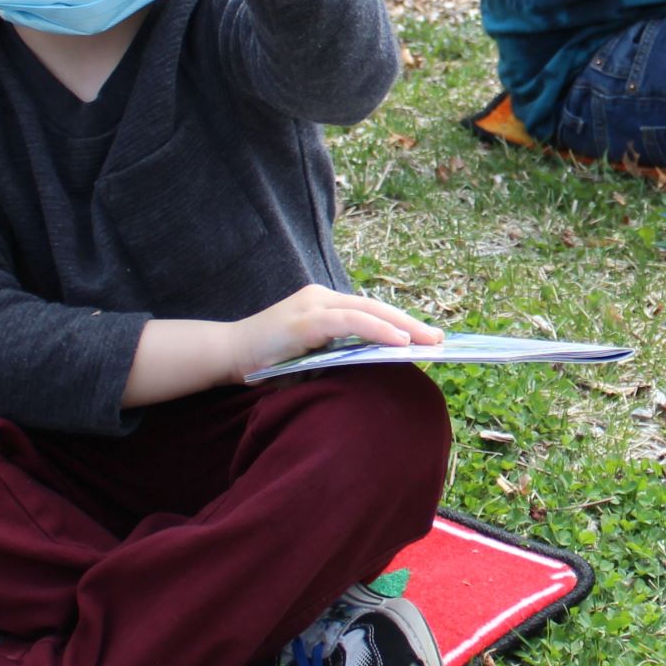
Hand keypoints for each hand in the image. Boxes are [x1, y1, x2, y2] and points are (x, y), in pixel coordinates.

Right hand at [230, 284, 441, 375]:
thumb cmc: (267, 362)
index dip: (399, 322)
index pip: (369, 311)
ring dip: (401, 326)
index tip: (427, 338)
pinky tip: (398, 341)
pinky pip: (349, 321)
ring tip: (428, 342)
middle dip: (410, 323)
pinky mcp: (304, 320)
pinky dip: (377, 330)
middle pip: (375, 306)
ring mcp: (312, 305)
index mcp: (324, 305)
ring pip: (367, 310)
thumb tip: (376, 368)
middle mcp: (321, 297)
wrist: (225, 356)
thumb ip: (338, 356)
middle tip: (440, 339)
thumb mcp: (310, 359)